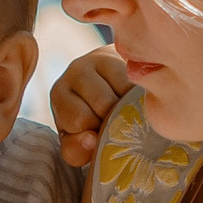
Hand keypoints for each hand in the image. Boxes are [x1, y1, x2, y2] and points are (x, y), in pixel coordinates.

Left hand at [51, 45, 133, 167]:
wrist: (114, 90)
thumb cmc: (93, 123)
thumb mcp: (79, 143)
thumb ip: (76, 150)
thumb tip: (91, 140)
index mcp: (60, 94)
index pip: (80, 119)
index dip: (96, 133)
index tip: (102, 135)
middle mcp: (76, 70)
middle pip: (104, 103)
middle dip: (115, 120)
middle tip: (120, 124)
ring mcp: (101, 57)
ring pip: (124, 90)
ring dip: (132, 108)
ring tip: (132, 111)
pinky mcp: (126, 52)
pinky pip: (139, 77)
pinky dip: (142, 94)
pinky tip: (141, 99)